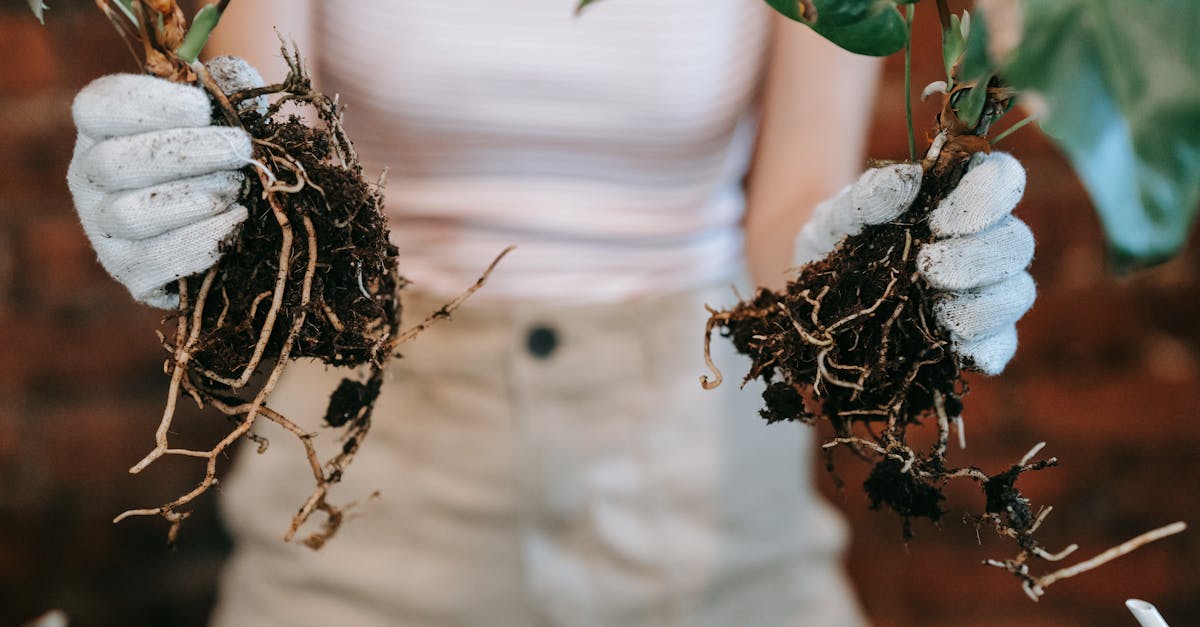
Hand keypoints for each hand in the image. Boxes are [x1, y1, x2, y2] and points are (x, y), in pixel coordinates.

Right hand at [66, 57, 263, 307]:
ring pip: (131, 214)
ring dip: (194, 198)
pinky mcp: (131, 273)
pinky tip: (236, 221)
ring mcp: (104, 230)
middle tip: (240, 149)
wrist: (237, 222)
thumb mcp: (227, 114)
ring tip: (236, 188)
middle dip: (188, 153)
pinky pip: (156, 262)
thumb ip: (229, 88)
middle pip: (116, 162)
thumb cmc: (224, 157)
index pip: (98, 108)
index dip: (150, 105)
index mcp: (103, 129)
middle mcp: (90, 178)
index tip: (204, 108)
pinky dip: (202, 242)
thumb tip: (233, 75)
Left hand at [793, 152, 1033, 374]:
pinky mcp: (971, 340)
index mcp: (956, 201)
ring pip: (1017, 293)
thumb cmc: (835, 246)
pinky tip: (956, 345)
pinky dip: (987, 347)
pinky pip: (1000, 345)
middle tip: (928, 267)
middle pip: (1016, 243)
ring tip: (939, 310)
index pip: (1002, 179)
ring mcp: (980, 294)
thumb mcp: (838, 217)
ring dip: (984, 303)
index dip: (989, 194)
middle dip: (979, 257)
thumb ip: (869, 195)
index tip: (941, 220)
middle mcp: (979, 245)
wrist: (813, 303)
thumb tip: (909, 179)